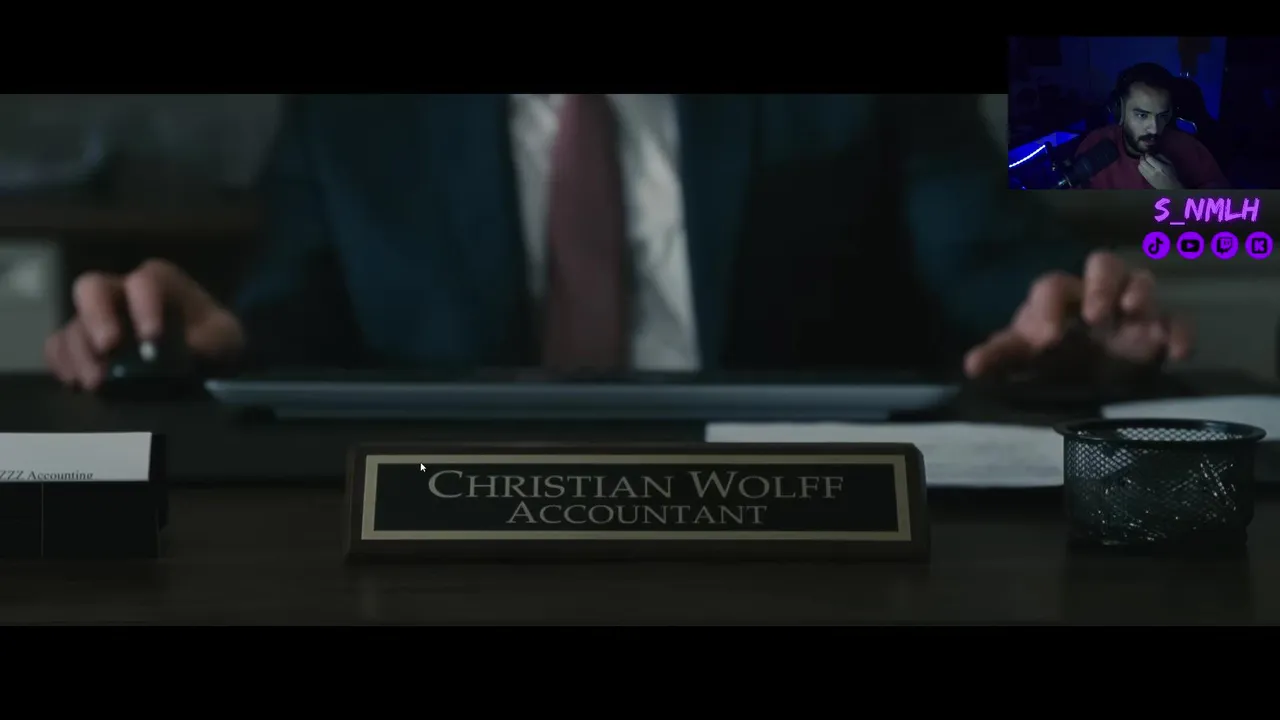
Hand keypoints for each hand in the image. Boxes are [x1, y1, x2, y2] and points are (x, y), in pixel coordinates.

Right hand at [44, 259, 244, 390]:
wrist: (203, 358)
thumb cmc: (213, 339)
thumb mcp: (226, 338)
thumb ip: (212, 340)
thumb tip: (188, 351)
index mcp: (158, 282)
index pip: (144, 282)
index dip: (144, 305)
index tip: (153, 337)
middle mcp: (120, 291)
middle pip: (92, 288)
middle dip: (97, 316)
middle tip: (109, 348)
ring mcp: (97, 317)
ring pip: (74, 322)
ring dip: (80, 352)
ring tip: (97, 383)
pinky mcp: (82, 342)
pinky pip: (58, 345)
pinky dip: (61, 362)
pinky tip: (74, 383)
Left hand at [963, 251, 1192, 378]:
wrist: (1084, 377)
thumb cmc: (1049, 357)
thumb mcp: (1024, 359)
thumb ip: (1001, 357)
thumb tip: (971, 366)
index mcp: (1059, 298)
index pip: (1053, 287)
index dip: (1049, 308)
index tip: (1046, 340)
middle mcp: (1096, 294)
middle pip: (1103, 264)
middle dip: (1102, 283)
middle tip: (1096, 316)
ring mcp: (1130, 310)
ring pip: (1142, 281)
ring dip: (1140, 293)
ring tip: (1133, 314)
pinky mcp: (1157, 331)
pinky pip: (1176, 322)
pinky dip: (1180, 333)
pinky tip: (1175, 353)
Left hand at [1138, 153, 1182, 189]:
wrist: (1169, 187)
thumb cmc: (1171, 174)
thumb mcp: (1170, 164)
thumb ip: (1162, 157)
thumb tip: (1154, 154)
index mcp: (1159, 167)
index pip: (1149, 159)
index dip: (1147, 154)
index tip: (1148, 152)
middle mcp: (1152, 172)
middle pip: (1142, 162)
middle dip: (1142, 157)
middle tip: (1144, 155)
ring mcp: (1148, 176)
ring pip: (1140, 167)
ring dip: (1140, 162)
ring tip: (1144, 160)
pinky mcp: (1146, 179)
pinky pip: (1140, 171)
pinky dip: (1140, 167)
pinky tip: (1144, 165)